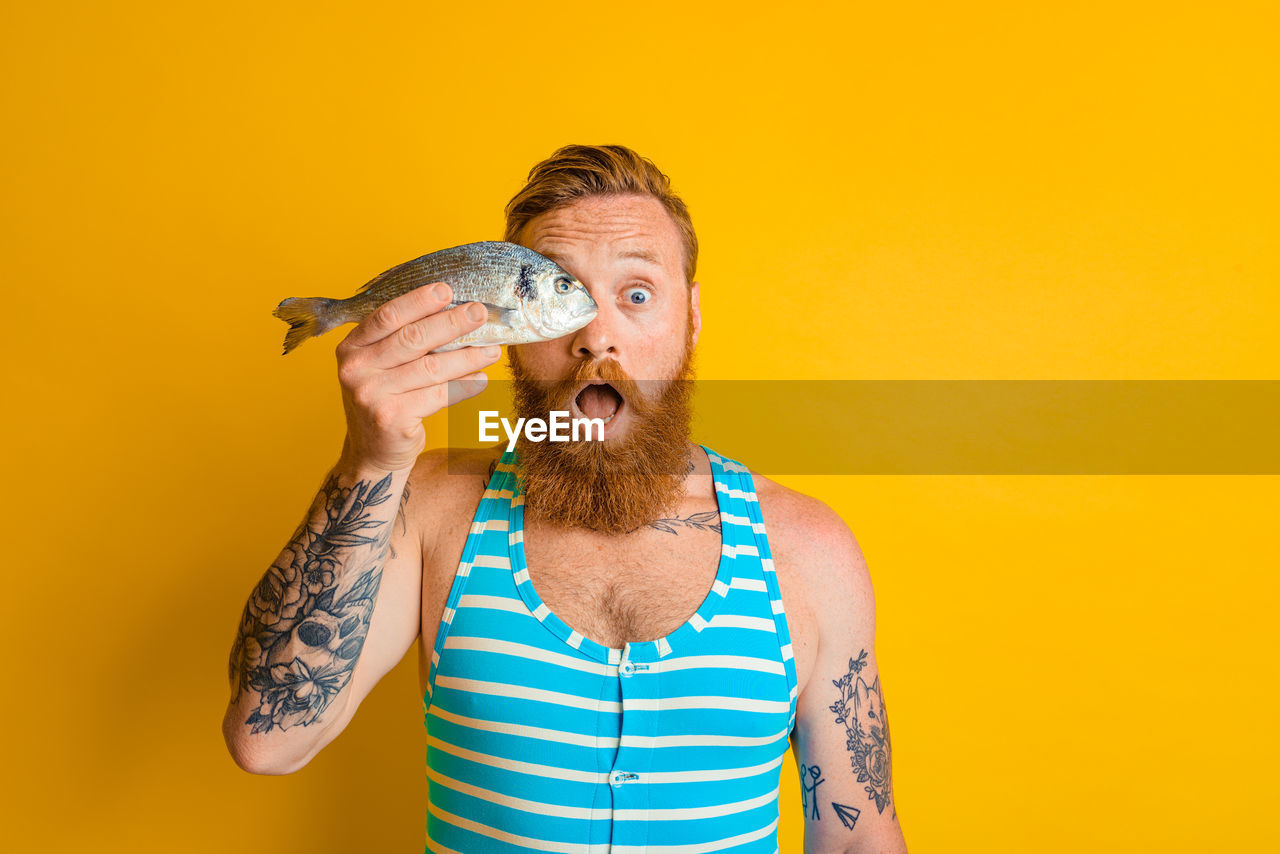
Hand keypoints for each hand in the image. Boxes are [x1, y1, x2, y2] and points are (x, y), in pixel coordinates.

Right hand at [334, 282, 499, 471]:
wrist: (373, 452)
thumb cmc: (386, 399)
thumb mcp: (381, 366)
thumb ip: (404, 341)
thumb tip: (456, 314)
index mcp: (352, 346)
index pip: (387, 316)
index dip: (418, 301)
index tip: (447, 290)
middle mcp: (355, 369)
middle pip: (412, 338)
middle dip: (451, 323)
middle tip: (479, 313)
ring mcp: (371, 395)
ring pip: (430, 367)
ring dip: (467, 357)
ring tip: (492, 350)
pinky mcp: (391, 418)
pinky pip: (438, 395)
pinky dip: (463, 386)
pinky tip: (480, 379)